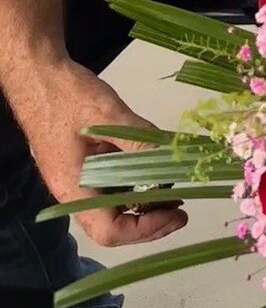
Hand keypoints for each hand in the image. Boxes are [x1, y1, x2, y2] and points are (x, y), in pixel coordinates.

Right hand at [22, 61, 186, 248]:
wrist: (40, 75)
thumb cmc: (66, 96)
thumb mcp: (107, 114)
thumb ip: (139, 138)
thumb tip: (172, 158)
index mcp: (73, 188)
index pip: (109, 231)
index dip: (145, 230)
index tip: (177, 213)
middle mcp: (75, 192)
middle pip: (114, 225)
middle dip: (151, 221)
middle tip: (183, 208)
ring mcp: (79, 179)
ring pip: (115, 207)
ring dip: (145, 204)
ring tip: (175, 189)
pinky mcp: (86, 165)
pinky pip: (113, 186)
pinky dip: (136, 184)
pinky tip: (156, 170)